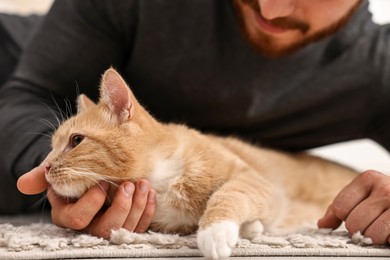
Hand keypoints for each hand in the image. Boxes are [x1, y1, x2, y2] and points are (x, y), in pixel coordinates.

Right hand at [17, 166, 155, 237]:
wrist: (94, 173)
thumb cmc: (74, 172)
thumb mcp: (58, 171)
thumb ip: (44, 176)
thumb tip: (24, 184)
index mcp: (68, 214)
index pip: (77, 219)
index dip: (91, 202)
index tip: (102, 183)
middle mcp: (89, 225)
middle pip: (104, 229)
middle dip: (120, 207)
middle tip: (129, 185)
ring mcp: (110, 225)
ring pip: (125, 229)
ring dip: (138, 206)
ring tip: (143, 184)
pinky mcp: (129, 224)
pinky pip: (141, 225)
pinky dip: (148, 209)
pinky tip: (150, 192)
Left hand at [318, 170, 389, 243]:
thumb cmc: (383, 199)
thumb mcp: (361, 195)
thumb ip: (339, 208)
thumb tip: (322, 225)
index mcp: (368, 178)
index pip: (340, 208)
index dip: (344, 217)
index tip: (354, 214)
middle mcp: (386, 188)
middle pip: (354, 223)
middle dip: (360, 228)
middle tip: (372, 223)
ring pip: (372, 236)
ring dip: (376, 237)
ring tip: (384, 228)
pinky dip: (389, 240)